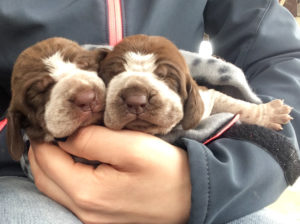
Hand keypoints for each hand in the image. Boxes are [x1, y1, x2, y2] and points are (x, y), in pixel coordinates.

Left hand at [28, 126, 190, 223]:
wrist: (192, 196)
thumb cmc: (167, 170)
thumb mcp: (132, 147)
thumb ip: (92, 140)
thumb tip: (66, 135)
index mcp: (88, 192)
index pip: (47, 160)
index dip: (43, 137)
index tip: (48, 118)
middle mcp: (85, 211)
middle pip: (45, 178)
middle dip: (42, 151)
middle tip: (50, 128)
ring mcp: (92, 218)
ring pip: (54, 189)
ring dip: (51, 164)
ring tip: (60, 140)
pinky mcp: (100, 217)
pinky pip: (70, 196)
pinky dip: (63, 176)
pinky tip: (75, 160)